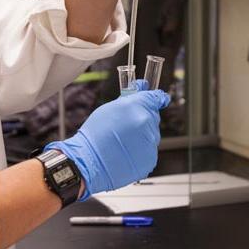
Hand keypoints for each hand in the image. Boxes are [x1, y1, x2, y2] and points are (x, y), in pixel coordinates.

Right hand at [45, 87, 169, 197]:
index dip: (156, 98)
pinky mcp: (150, 159)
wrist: (89, 161)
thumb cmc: (95, 134)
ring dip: (141, 136)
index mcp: (138, 108)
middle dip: (142, 119)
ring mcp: (150, 143)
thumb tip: (142, 86)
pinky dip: (140, 151)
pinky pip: (148, 151)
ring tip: (122, 142)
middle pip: (152, 117)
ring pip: (151, 135)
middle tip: (125, 126)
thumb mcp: (110, 108)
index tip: (158, 99)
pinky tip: (125, 152)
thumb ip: (130, 97)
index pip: (156, 98)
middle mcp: (147, 124)